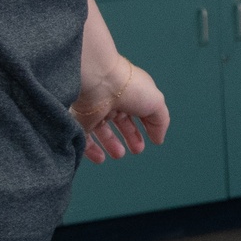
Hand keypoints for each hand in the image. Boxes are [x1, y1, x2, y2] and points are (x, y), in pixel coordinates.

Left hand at [72, 43, 169, 163]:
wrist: (99, 81)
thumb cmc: (129, 87)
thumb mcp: (156, 103)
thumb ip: (160, 122)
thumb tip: (158, 138)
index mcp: (131, 92)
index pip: (138, 111)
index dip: (145, 126)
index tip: (151, 140)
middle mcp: (112, 100)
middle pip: (120, 121)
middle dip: (129, 136)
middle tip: (136, 150)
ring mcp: (95, 109)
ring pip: (102, 130)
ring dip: (111, 144)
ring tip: (118, 155)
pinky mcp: (79, 120)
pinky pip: (84, 137)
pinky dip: (91, 150)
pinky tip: (101, 158)